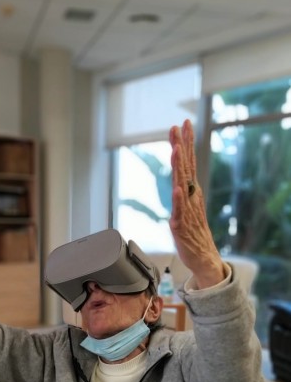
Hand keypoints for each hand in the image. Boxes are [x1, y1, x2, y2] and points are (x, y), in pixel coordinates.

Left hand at [169, 120, 224, 288]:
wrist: (203, 258)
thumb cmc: (193, 233)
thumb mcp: (186, 207)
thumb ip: (182, 191)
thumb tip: (178, 177)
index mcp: (191, 191)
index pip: (189, 162)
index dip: (186, 142)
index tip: (184, 123)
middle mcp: (190, 197)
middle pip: (186, 168)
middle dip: (182, 146)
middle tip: (180, 126)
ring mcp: (187, 211)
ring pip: (182, 185)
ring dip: (180, 168)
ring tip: (177, 151)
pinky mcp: (181, 226)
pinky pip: (180, 211)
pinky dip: (179, 200)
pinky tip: (178, 189)